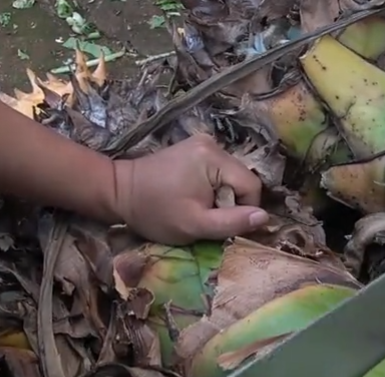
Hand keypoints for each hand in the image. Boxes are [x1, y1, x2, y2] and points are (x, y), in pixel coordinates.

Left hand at [112, 134, 269, 244]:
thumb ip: (232, 222)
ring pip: (231, 178)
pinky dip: (211, 188)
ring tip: (195, 206)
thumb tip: (265, 218)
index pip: (251, 187)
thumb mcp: (195, 224)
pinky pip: (218, 172)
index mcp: (213, 157)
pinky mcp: (195, 149)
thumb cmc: (155, 210)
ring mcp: (202, 143)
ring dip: (220, 197)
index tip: (221, 223)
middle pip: (242, 180)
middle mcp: (212, 143)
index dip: (244, 210)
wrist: (119, 191)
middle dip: (229, 203)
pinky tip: (192, 196)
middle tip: (204, 216)